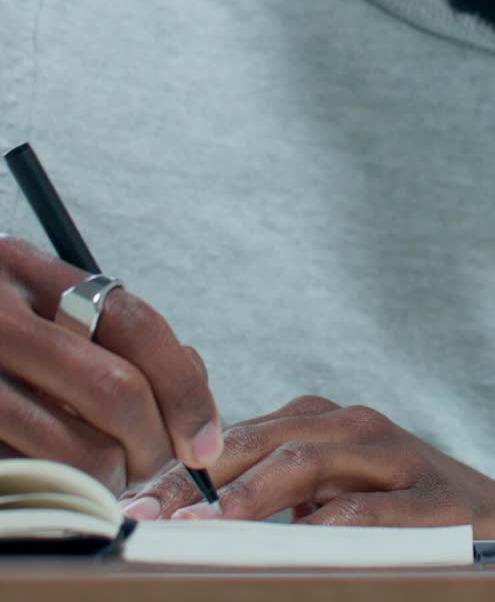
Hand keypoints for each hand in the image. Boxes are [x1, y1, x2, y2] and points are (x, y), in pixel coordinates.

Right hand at [0, 237, 222, 492]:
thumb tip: (192, 379)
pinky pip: (27, 473)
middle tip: (152, 466)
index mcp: (26, 270)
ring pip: (73, 447)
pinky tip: (56, 480)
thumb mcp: (33, 299)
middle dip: (151, 443)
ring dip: (107, 478)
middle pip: (114, 388)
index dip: (184, 387)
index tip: (202, 440)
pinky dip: (58, 490)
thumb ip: (105, 326)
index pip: (135, 323)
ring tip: (104, 476)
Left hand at [126, 394, 494, 537]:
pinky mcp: (428, 496)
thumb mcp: (339, 492)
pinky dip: (322, 527)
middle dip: (197, 478)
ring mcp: (394, 456)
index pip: (238, 435)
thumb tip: (198, 518)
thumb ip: (281, 494)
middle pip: (262, 440)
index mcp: (326, 421)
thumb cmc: (408, 509)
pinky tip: (290, 545)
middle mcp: (355, 426)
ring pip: (305, 463)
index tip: (134, 500)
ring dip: (246, 498)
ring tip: (202, 528)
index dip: (184, 466)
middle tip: (148, 514)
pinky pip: (365, 510)